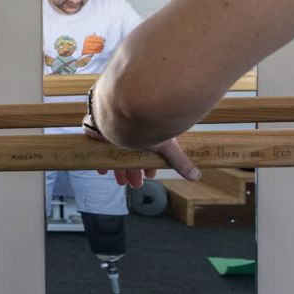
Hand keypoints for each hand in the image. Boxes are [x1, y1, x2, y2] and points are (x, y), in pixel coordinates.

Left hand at [83, 117, 200, 187]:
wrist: (124, 109)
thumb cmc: (148, 124)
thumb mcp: (167, 147)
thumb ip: (180, 162)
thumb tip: (197, 176)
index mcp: (146, 133)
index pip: (148, 152)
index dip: (148, 165)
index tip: (149, 176)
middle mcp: (130, 130)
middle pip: (131, 154)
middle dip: (133, 171)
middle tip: (135, 184)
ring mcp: (114, 129)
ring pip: (115, 152)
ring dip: (118, 169)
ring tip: (121, 182)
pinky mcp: (98, 128)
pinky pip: (97, 144)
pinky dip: (99, 158)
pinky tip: (102, 169)